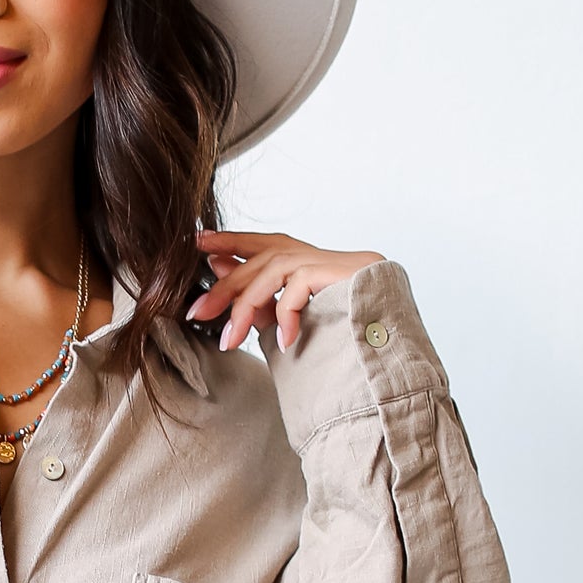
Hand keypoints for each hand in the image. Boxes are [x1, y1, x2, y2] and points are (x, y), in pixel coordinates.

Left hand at [188, 230, 385, 352]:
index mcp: (295, 257)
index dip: (226, 240)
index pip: (253, 244)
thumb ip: (256, 293)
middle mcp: (305, 252)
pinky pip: (295, 289)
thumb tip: (217, 267)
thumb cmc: (338, 321)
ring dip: (245, 309)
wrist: (388, 328)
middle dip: (222, 289)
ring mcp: (320, 260)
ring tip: (230, 342)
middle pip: (255, 262)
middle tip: (195, 313)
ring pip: (269, 274)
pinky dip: (285, 316)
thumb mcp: (286, 310)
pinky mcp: (333, 271)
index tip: (196, 241)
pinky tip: (283, 342)